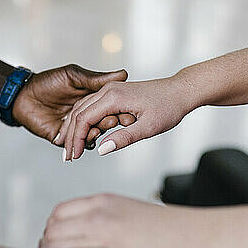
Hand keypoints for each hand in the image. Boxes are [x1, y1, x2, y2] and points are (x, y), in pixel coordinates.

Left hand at [12, 64, 128, 148]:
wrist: (23, 95)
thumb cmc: (47, 82)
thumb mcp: (74, 76)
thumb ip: (96, 79)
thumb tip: (123, 74)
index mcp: (92, 99)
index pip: (110, 107)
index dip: (120, 110)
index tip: (128, 112)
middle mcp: (86, 115)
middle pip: (104, 123)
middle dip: (109, 123)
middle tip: (112, 121)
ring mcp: (75, 128)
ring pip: (92, 135)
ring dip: (96, 134)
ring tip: (96, 131)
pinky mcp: (63, 139)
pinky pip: (76, 145)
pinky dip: (82, 143)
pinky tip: (84, 140)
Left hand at [40, 194, 216, 247]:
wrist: (197, 241)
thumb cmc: (171, 229)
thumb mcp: (130, 210)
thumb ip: (103, 217)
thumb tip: (86, 231)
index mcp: (102, 201)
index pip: (58, 213)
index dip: (56, 230)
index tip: (63, 243)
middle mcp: (96, 217)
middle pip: (51, 232)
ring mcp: (100, 240)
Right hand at [57, 74, 197, 159]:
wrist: (180, 91)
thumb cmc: (168, 107)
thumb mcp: (148, 127)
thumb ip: (123, 138)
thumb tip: (101, 149)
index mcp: (114, 97)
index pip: (84, 119)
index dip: (77, 139)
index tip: (74, 157)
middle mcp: (108, 90)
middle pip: (78, 113)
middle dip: (70, 136)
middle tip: (66, 157)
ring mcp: (110, 90)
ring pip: (82, 109)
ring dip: (74, 129)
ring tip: (70, 149)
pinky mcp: (113, 94)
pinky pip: (91, 107)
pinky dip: (84, 122)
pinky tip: (82, 136)